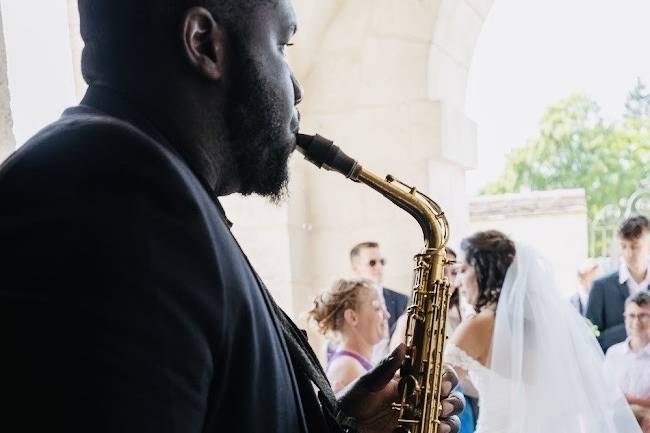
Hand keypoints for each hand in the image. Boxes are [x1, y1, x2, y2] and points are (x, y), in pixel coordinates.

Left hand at [337, 344, 463, 432]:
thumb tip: (403, 345)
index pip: (438, 374)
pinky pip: (435, 432)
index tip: (443, 383)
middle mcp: (419, 398)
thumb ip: (386, 367)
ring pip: (449, 418)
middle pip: (450, 397)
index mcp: (410, 381)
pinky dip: (436, 432)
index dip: (447, 377)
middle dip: (452, 401)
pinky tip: (420, 431)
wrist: (342, 423)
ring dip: (450, 420)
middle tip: (442, 405)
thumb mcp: (368, 383)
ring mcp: (419, 417)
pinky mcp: (415, 432)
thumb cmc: (353, 400)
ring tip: (439, 424)